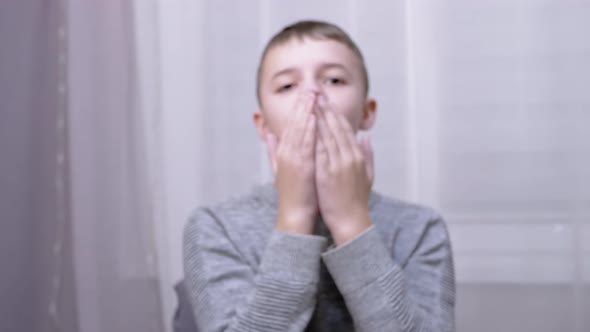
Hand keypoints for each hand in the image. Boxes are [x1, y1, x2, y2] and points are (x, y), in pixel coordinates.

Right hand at [266, 92, 318, 233]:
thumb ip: (275, 151)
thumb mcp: (282, 169)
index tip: (306, 93)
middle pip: (294, 123)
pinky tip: (313, 117)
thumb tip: (269, 136)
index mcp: (285, 152)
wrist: (295, 214)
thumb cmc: (295, 194)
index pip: (292, 124)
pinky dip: (308, 130)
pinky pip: (305, 144)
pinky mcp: (300, 167)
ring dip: (305, 111)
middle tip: (310, 86)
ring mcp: (292, 159)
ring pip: (299, 130)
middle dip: (302, 104)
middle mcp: (286, 152)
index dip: (298, 108)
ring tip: (311, 95)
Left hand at [315, 95, 374, 244]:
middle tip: (315, 91)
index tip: (325, 99)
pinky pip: (319, 149)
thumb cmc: (357, 201)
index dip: (334, 111)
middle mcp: (349, 156)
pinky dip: (314, 136)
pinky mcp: (327, 173)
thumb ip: (368, 155)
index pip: (345, 128)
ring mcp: (338, 164)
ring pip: (327, 134)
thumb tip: (365, 138)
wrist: (352, 221)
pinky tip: (306, 125)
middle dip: (325, 107)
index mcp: (357, 155)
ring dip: (318, 116)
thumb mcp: (368, 175)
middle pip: (336, 126)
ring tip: (309, 101)